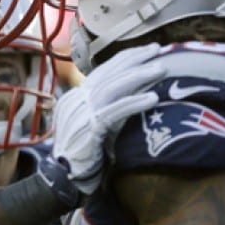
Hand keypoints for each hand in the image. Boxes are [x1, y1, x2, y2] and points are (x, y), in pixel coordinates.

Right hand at [52, 43, 165, 193]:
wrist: (63, 175)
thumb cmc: (82, 152)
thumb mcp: (93, 123)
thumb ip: (106, 108)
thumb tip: (132, 94)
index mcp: (76, 96)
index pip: (102, 71)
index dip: (124, 59)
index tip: (145, 51)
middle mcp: (76, 99)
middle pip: (108, 73)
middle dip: (134, 59)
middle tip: (157, 49)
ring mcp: (80, 112)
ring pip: (112, 87)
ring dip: (139, 76)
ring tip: (161, 69)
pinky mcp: (89, 127)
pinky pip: (115, 111)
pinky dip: (135, 102)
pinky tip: (153, 97)